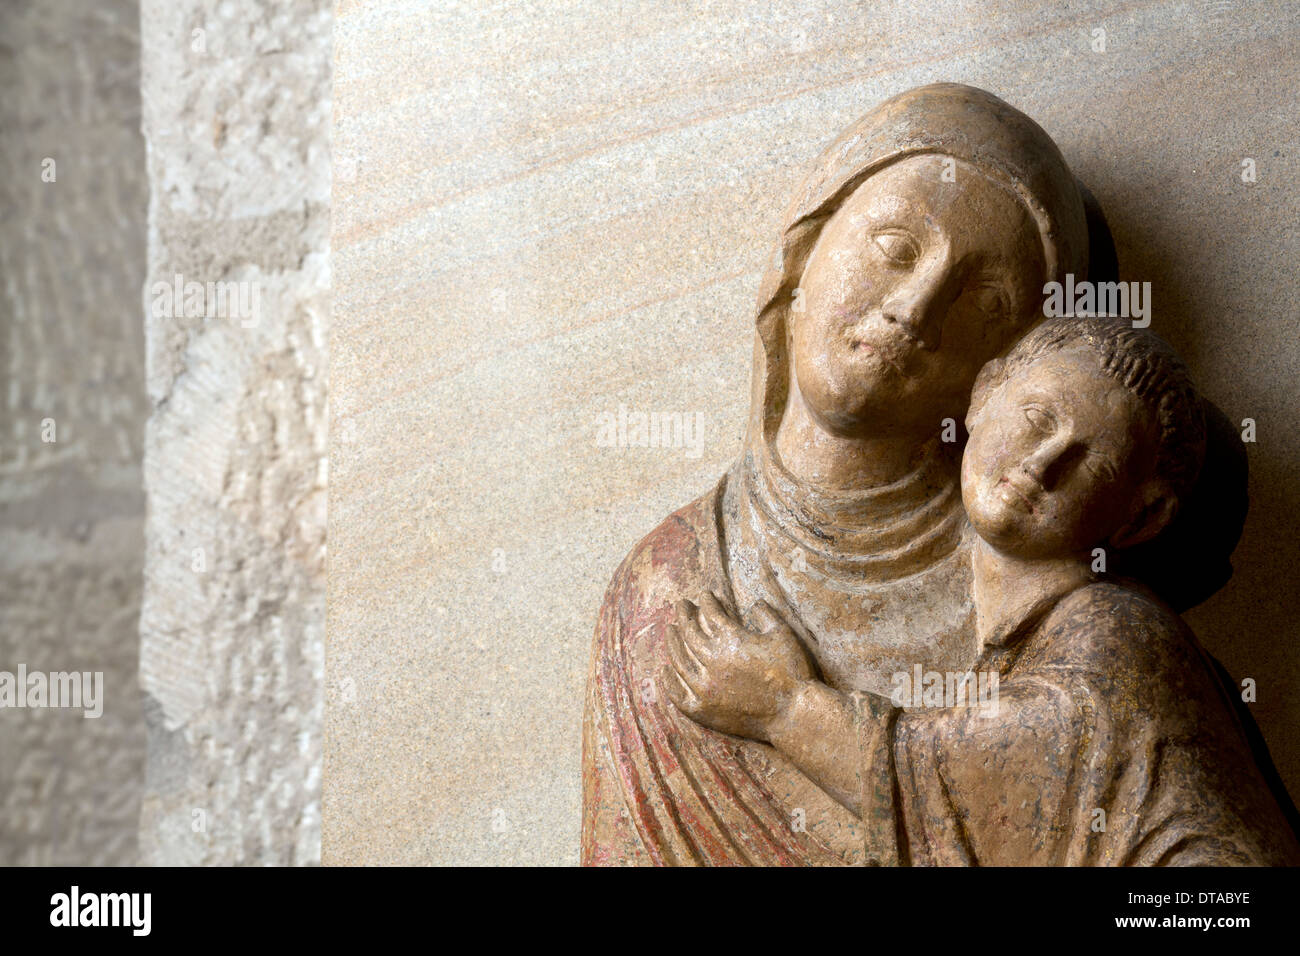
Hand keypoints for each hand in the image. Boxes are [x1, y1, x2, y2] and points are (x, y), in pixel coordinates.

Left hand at [660, 591, 813, 741]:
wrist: (793, 713)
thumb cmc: (792, 671)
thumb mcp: (783, 634)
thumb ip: (766, 615)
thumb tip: (755, 602)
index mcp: (731, 640)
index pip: (711, 613)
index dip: (707, 601)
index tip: (704, 594)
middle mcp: (712, 661)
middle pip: (689, 632)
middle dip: (683, 615)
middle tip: (680, 604)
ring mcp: (705, 687)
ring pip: (679, 660)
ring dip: (672, 642)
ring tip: (670, 630)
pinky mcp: (703, 710)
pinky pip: (678, 694)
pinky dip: (668, 681)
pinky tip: (663, 670)